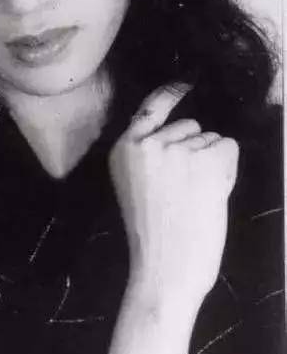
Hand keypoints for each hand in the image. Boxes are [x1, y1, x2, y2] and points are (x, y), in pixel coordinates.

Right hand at [108, 84, 238, 309]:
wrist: (164, 270)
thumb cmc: (153, 237)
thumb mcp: (136, 187)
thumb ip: (151, 157)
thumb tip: (189, 135)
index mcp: (124, 149)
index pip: (151, 108)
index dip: (171, 93)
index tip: (186, 82)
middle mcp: (148, 142)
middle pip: (190, 126)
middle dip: (196, 150)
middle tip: (186, 191)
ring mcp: (177, 149)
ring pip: (211, 140)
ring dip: (212, 165)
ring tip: (196, 200)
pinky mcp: (205, 160)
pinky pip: (229, 148)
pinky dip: (228, 169)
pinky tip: (212, 194)